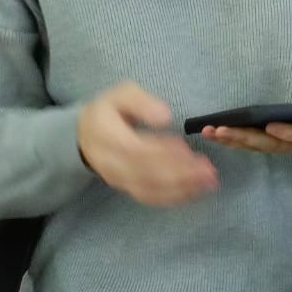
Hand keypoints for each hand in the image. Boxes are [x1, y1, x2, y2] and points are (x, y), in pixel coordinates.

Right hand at [78, 82, 217, 206]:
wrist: (83, 134)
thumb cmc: (108, 110)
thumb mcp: (121, 94)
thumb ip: (142, 102)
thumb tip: (166, 116)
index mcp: (108, 137)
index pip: (137, 150)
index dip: (163, 152)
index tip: (187, 149)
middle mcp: (111, 163)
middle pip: (146, 174)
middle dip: (180, 174)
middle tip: (208, 170)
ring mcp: (118, 179)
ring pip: (149, 189)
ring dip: (181, 189)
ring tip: (208, 182)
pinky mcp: (125, 187)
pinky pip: (148, 196)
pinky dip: (172, 197)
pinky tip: (193, 191)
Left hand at [202, 61, 291, 154]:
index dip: (287, 133)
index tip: (270, 125)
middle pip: (269, 144)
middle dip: (245, 137)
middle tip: (222, 129)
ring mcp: (278, 145)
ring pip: (254, 146)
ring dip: (232, 140)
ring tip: (209, 131)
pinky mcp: (266, 142)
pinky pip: (247, 143)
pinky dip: (230, 139)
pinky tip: (212, 132)